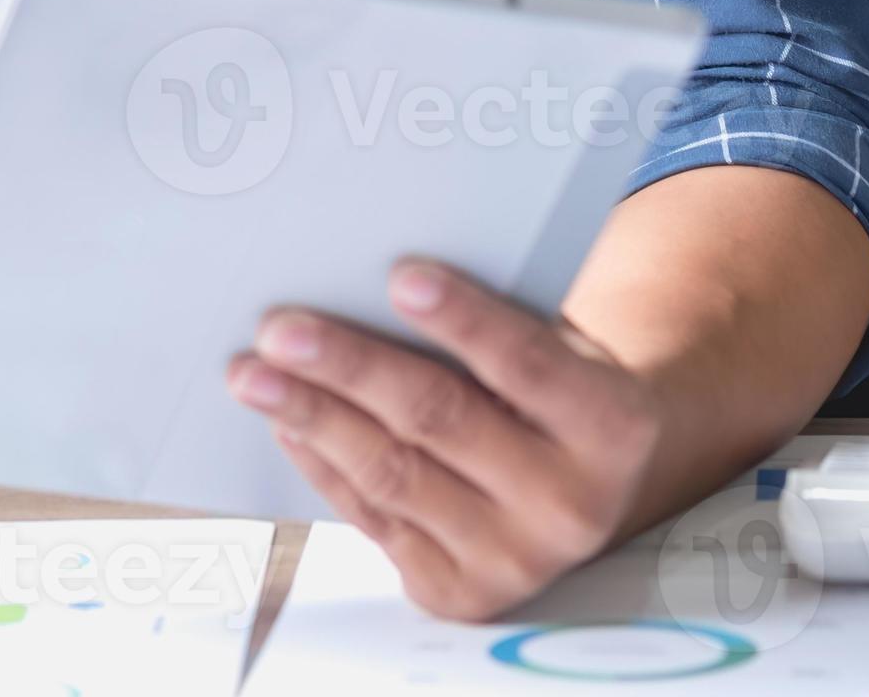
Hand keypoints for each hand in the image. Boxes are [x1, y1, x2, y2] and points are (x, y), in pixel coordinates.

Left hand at [227, 261, 667, 619]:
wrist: (590, 490)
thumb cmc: (559, 392)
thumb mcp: (565, 351)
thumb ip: (503, 325)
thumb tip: (384, 282)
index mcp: (613, 428)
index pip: (528, 364)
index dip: (463, 320)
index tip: (399, 276)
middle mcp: (570, 504)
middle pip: (440, 419)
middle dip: (350, 368)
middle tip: (280, 330)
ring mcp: (513, 558)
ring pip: (394, 474)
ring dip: (314, 417)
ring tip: (254, 374)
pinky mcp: (460, 591)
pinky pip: (376, 520)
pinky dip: (325, 466)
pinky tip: (288, 423)